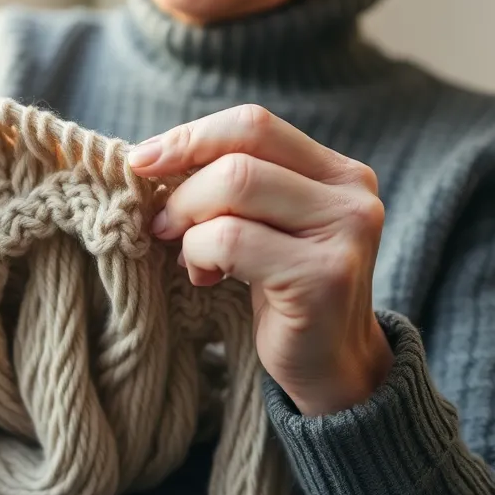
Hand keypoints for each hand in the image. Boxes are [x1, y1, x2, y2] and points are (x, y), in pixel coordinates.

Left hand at [128, 105, 393, 415]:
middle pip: (239, 154)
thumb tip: (151, 155)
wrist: (331, 369)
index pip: (253, 124)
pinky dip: (199, 254)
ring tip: (188, 254)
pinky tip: (205, 279)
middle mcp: (352, 195)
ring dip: (189, 221)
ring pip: (234, 186)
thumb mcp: (265, 224)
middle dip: (183, 187)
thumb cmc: (283, 290)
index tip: (143, 160)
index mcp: (339, 172)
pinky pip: (230, 240)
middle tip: (162, 224)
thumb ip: (234, 184)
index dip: (192, 136)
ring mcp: (344, 234)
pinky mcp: (324, 276)